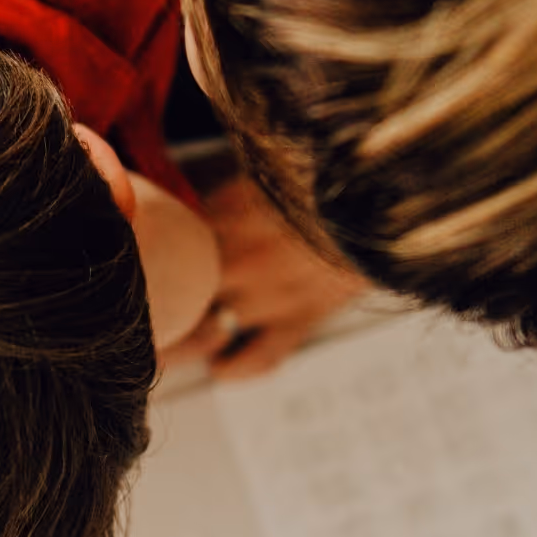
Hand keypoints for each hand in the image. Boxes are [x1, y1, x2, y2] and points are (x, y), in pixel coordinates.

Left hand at [169, 174, 366, 379]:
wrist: (387, 194)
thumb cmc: (330, 174)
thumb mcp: (268, 168)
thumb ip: (224, 196)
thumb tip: (193, 210)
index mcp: (221, 217)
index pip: (163, 251)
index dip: (153, 262)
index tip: (149, 266)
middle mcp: (235, 261)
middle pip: (174, 299)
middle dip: (163, 303)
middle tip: (156, 306)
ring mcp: (266, 296)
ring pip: (204, 331)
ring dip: (195, 331)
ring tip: (190, 325)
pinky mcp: (300, 320)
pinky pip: (255, 359)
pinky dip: (232, 368)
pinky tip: (220, 365)